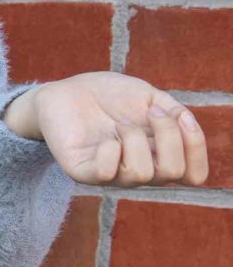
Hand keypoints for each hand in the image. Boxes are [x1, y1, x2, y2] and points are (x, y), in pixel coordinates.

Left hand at [2, 72, 208, 187]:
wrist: (69, 91)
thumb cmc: (111, 97)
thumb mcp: (151, 98)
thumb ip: (175, 115)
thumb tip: (188, 125)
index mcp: (158, 156)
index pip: (193, 176)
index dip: (196, 148)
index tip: (181, 117)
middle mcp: (138, 170)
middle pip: (172, 173)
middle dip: (168, 135)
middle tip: (149, 113)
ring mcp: (110, 174)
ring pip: (140, 174)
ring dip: (135, 138)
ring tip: (120, 124)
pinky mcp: (82, 171)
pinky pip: (105, 174)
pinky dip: (110, 150)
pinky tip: (105, 138)